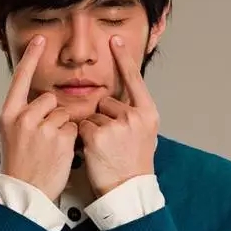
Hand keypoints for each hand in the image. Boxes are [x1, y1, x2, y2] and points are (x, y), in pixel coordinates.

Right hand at [0, 35, 77, 201]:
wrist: (24, 191)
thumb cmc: (19, 162)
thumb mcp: (11, 134)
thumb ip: (24, 114)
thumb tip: (42, 101)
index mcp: (9, 114)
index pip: (20, 79)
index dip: (31, 57)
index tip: (39, 40)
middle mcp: (24, 117)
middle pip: (49, 99)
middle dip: (52, 114)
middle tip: (44, 137)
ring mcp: (42, 127)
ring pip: (63, 113)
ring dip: (62, 127)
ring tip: (51, 148)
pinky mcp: (61, 138)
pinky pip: (73, 127)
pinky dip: (71, 138)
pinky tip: (60, 153)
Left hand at [78, 35, 158, 196]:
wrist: (129, 191)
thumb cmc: (134, 164)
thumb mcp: (144, 135)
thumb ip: (133, 114)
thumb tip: (116, 100)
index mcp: (147, 113)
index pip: (134, 79)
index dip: (124, 58)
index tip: (115, 39)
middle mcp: (134, 116)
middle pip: (105, 101)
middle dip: (102, 117)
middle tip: (112, 141)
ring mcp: (116, 125)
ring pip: (92, 115)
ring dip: (93, 128)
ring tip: (105, 149)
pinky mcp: (97, 135)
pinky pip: (83, 126)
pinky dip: (84, 137)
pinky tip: (95, 151)